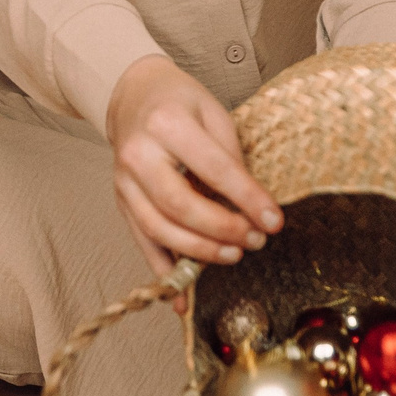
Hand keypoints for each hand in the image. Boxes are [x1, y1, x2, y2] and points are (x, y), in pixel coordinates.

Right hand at [104, 54, 280, 276]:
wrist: (133, 96)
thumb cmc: (179, 103)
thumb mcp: (213, 114)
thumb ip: (230, 156)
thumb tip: (250, 206)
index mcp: (166, 124)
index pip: (213, 169)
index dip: (246, 199)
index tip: (274, 221)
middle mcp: (138, 154)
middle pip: (180, 205)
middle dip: (223, 229)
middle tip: (255, 240)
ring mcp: (124, 181)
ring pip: (159, 229)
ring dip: (199, 251)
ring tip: (233, 254)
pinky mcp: (121, 202)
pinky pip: (142, 243)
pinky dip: (163, 273)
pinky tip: (181, 298)